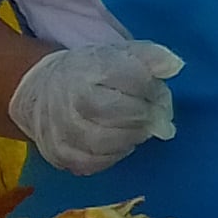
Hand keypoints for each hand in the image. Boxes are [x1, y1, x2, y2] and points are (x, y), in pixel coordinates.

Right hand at [11, 40, 181, 174]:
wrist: (42, 92)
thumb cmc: (91, 73)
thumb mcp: (120, 54)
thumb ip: (150, 56)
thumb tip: (175, 66)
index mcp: (86, 68)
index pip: (131, 78)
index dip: (152, 88)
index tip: (157, 90)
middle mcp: (68, 100)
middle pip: (121, 113)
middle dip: (147, 114)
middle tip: (156, 114)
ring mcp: (61, 130)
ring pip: (110, 142)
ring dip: (134, 135)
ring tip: (138, 126)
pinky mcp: (60, 155)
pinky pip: (97, 162)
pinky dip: (117, 153)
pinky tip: (121, 140)